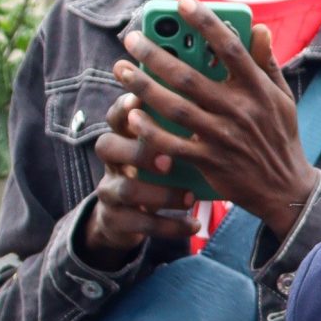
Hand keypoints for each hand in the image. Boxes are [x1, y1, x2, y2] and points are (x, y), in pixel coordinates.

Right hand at [80, 98, 199, 264]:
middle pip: (107, 146)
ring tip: (191, 198)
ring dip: (162, 195)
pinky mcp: (116, 220)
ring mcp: (110, 191)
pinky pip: (140, 224)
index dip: (125, 107)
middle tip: (170, 162)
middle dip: (139, 153)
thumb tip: (213, 94)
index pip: (117, 115)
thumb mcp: (161, 146)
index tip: (141, 101)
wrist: (128, 219)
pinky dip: (170, 226)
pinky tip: (194, 225)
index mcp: (123, 137)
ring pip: (126, 189)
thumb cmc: (157, 170)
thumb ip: (176, 126)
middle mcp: (112, 161)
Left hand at [114, 0, 318, 232]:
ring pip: (175, 108)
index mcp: (259, 90)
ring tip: (121, 69)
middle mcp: (241, 111)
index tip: (183, 4)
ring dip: (144, 87)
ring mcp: (224, 137)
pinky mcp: (210, 162)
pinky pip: (173, 144)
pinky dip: (151, 130)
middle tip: (132, 38)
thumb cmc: (281, 137)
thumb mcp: (282, 99)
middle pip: (191, 77)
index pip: (231, 49)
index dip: (207, 24)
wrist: (285, 189)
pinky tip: (132, 114)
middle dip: (157, 55)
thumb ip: (267, 63)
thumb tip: (259, 28)